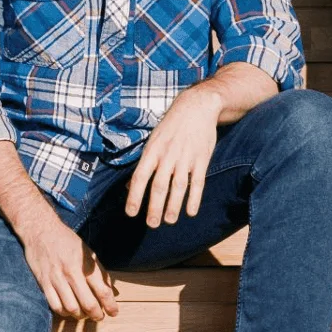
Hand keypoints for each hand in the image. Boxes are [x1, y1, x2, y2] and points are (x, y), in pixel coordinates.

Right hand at [18, 210, 119, 320]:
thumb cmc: (67, 241)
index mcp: (86, 265)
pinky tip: (68, 310)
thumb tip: (112, 291)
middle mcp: (72, 273)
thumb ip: (100, 272)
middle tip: (100, 317)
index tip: (114, 312)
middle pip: (88, 303)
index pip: (103, 291)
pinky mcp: (44, 282)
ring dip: (80, 316)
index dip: (111, 305)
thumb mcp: (88, 253)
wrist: (41, 230)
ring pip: (71, 308)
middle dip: (97, 315)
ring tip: (84, 315)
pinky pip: (55, 305)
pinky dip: (64, 312)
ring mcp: (57, 279)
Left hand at [126, 86, 223, 227]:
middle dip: (154, 207)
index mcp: (152, 150)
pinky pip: (198, 183)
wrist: (197, 106)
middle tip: (151, 224)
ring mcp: (185, 158)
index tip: (131, 213)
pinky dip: (194, 198)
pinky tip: (191, 212)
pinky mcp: (201, 159)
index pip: (140, 177)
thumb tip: (130, 186)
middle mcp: (168, 155)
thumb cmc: (171, 125)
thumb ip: (144, 163)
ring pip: (178, 187)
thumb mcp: (153, 140)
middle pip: (159, 186)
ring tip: (169, 221)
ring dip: (173, 206)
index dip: (134, 196)